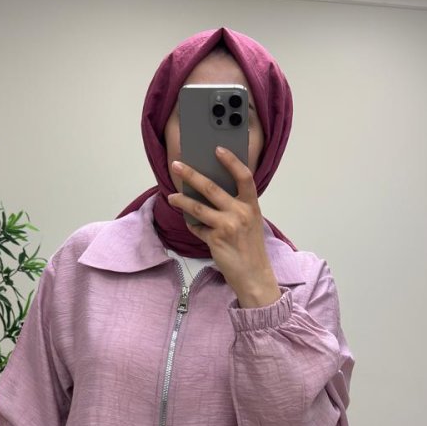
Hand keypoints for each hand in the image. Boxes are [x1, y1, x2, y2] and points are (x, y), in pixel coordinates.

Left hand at [167, 148, 282, 307]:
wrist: (254, 275)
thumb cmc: (250, 248)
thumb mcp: (250, 222)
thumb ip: (236, 207)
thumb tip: (209, 192)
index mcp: (251, 205)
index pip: (244, 177)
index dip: (231, 161)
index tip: (218, 149)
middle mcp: (241, 212)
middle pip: (211, 187)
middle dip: (191, 174)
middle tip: (176, 165)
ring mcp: (228, 226)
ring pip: (197, 207)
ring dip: (181, 200)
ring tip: (172, 196)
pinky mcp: (215, 239)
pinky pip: (197, 227)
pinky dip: (193, 225)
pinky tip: (191, 224)